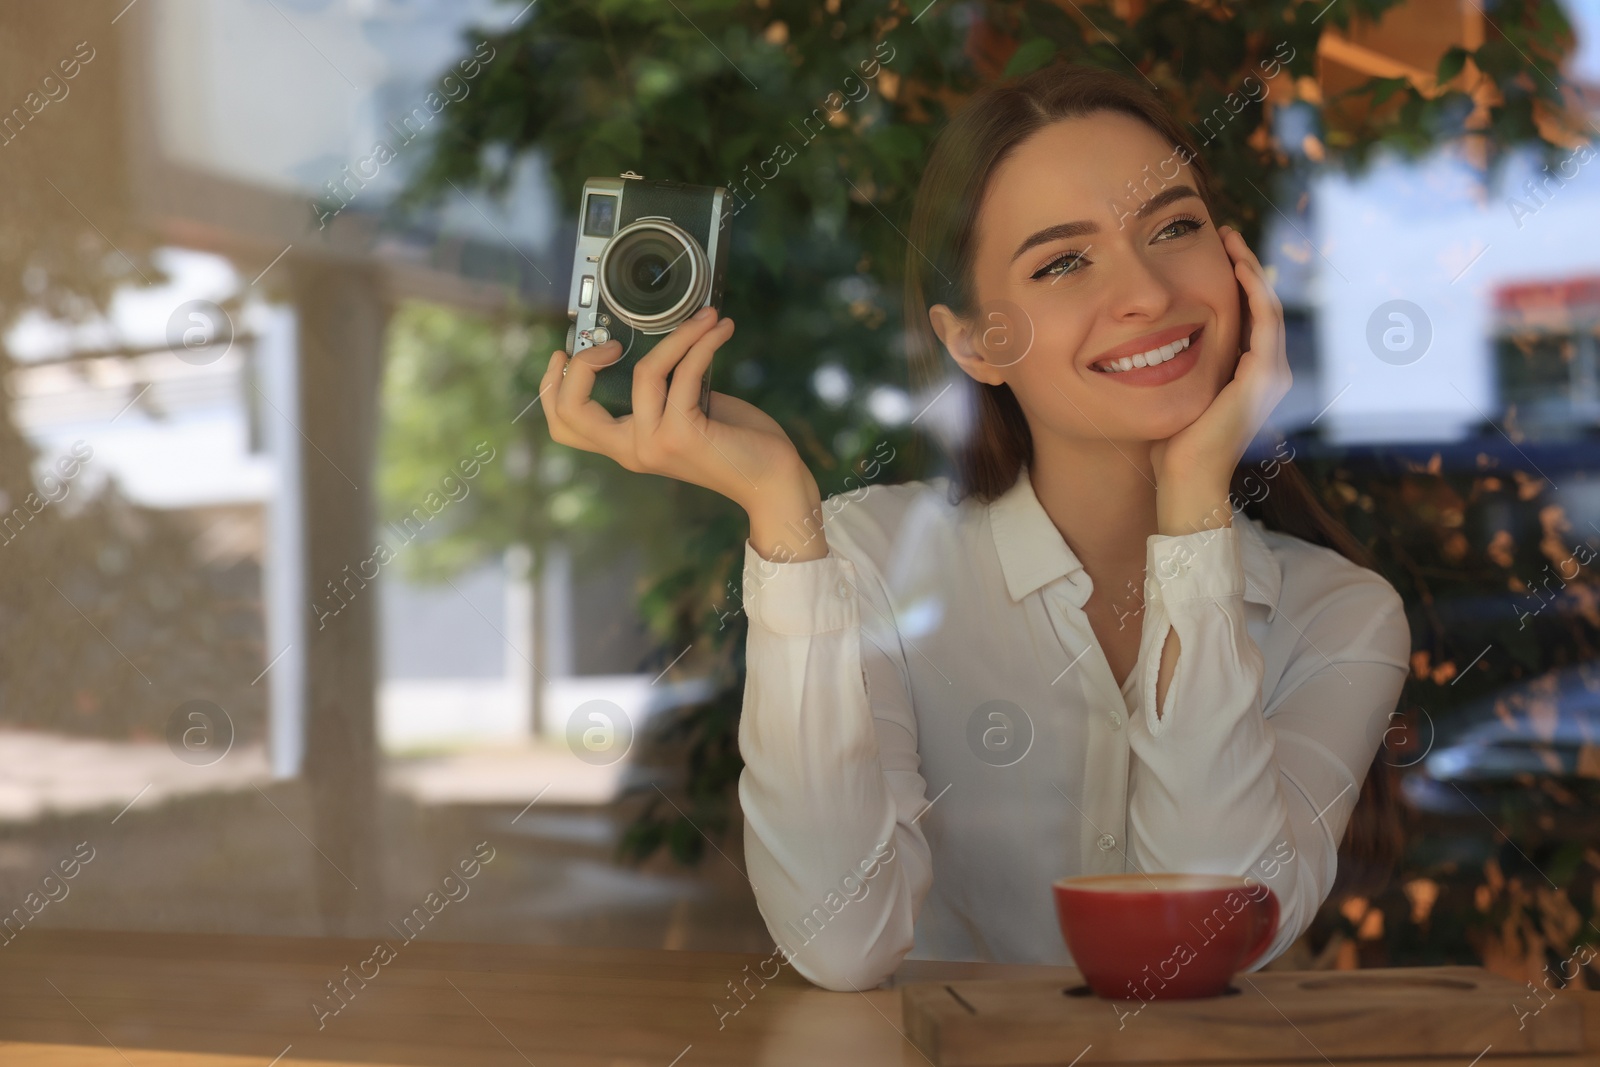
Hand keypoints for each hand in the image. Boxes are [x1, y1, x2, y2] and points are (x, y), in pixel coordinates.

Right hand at [540, 307, 813, 515]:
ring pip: (646, 372)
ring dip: (680, 335)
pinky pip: (685, 372)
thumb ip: (665, 388)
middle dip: (582, 364)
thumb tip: (662, 341)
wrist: (774, 481)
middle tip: (612, 341)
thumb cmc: (737, 444)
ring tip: (708, 317)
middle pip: (573, 410)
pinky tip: (721, 329)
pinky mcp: (683, 434)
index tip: (568, 351)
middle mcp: (633, 450)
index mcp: (628, 446)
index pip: (566, 426)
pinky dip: (703, 342)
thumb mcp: (688, 411)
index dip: (553, 387)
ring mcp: (655, 444)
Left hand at [1149, 224, 1291, 532]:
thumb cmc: (1172, 444)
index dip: (1235, 281)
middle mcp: (1268, 371)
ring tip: (1231, 241)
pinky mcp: (1263, 376)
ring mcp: (1270, 374)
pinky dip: (1254, 291)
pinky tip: (1238, 268)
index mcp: (1248, 374)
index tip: (1213, 251)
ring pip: (1268, 306)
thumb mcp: (1176, 390)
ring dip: (1251, 269)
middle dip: (1245, 265)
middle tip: (1225, 234)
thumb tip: (1146, 338)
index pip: (1248, 315)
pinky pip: (1265, 321)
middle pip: (1262, 304)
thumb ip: (1177, 364)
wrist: (1186, 478)